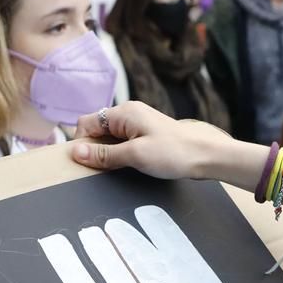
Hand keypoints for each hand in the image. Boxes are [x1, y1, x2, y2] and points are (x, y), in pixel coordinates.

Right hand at [69, 103, 244, 182]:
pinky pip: (122, 142)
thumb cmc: (174, 152)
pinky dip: (119, 154)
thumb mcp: (134, 156)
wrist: (206, 156)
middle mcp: (129, 114)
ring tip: (117, 168)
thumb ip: (104, 154)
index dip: (81, 143)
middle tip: (101, 169)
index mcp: (124, 112)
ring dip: (107, 153)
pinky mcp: (145, 134)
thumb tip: (76, 152)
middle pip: (97, 129)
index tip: (85, 163)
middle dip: (94, 149)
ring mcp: (138, 124)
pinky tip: (128, 166)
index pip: (86, 122)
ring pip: (109, 137)